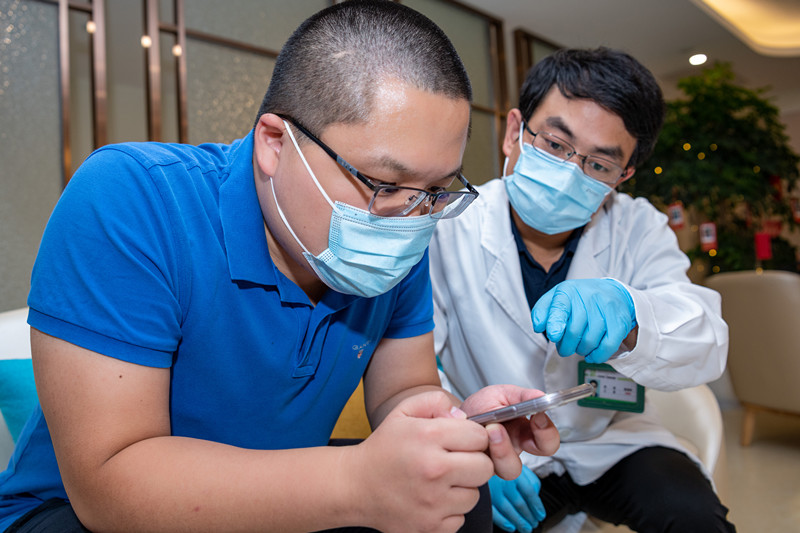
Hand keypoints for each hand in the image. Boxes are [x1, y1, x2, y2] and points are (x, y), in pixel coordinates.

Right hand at [350, 391, 494, 532]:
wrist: (355, 486)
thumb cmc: (383, 448)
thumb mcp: (403, 412)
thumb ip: (435, 401)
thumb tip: (463, 416)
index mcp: (428, 437)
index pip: (480, 437)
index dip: (473, 437)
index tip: (460, 441)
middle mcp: (432, 470)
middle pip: (485, 468)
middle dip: (474, 462)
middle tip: (455, 461)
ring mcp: (432, 503)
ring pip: (474, 495)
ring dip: (462, 488)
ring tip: (439, 481)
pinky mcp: (430, 527)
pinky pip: (460, 518)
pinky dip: (449, 510)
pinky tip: (432, 499)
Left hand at [460, 384, 559, 479]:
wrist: (454, 419)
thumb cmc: (478, 408)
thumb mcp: (498, 395)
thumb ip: (520, 396)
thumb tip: (541, 396)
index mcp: (524, 429)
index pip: (547, 439)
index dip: (548, 431)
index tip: (539, 415)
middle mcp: (515, 446)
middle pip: (539, 455)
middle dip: (540, 440)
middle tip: (526, 423)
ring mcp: (500, 458)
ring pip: (512, 468)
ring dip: (504, 448)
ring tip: (492, 428)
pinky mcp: (483, 467)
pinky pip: (488, 469)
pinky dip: (482, 451)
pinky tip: (476, 436)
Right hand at [489, 469, 545, 532]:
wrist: (483, 464)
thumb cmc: (505, 469)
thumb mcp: (520, 469)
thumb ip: (531, 482)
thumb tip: (536, 499)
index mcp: (514, 472)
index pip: (529, 492)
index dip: (537, 506)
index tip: (541, 515)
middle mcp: (502, 480)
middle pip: (519, 503)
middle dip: (529, 516)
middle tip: (534, 524)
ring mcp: (492, 489)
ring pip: (507, 510)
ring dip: (519, 522)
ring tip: (526, 528)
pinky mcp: (483, 497)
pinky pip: (494, 512)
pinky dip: (503, 522)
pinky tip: (511, 527)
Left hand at [531, 279, 636, 363]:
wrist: (612, 293)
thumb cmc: (579, 300)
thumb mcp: (557, 299)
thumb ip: (542, 311)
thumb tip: (538, 326)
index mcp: (569, 291)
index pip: (560, 307)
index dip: (555, 323)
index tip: (553, 335)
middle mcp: (589, 297)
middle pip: (574, 330)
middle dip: (565, 346)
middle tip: (564, 349)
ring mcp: (607, 308)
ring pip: (590, 340)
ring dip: (580, 350)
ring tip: (578, 346)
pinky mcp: (620, 322)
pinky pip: (608, 346)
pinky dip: (597, 355)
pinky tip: (591, 354)